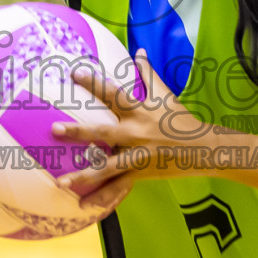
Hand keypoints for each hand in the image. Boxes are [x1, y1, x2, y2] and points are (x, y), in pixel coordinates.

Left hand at [52, 48, 205, 211]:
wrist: (202, 148)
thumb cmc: (180, 119)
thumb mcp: (165, 95)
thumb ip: (148, 73)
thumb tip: (139, 51)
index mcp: (139, 111)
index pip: (113, 94)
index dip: (94, 83)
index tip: (74, 73)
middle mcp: (135, 133)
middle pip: (104, 133)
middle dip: (79, 132)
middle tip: (55, 130)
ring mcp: (137, 156)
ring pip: (107, 167)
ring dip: (84, 175)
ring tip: (61, 182)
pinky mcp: (140, 174)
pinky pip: (118, 187)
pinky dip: (102, 198)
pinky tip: (83, 206)